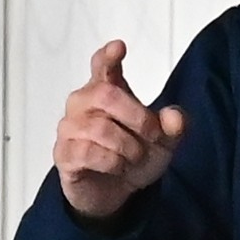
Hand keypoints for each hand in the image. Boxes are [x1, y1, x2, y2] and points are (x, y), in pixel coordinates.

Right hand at [52, 40, 186, 221]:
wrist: (116, 192)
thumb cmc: (134, 155)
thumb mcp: (164, 141)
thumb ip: (174, 126)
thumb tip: (175, 118)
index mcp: (106, 90)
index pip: (102, 66)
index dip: (108, 56)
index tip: (118, 46)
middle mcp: (83, 103)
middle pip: (106, 94)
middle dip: (137, 116)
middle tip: (153, 135)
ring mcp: (70, 127)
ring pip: (101, 128)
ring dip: (128, 147)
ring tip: (133, 157)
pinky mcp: (64, 153)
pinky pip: (88, 153)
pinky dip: (113, 163)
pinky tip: (117, 167)